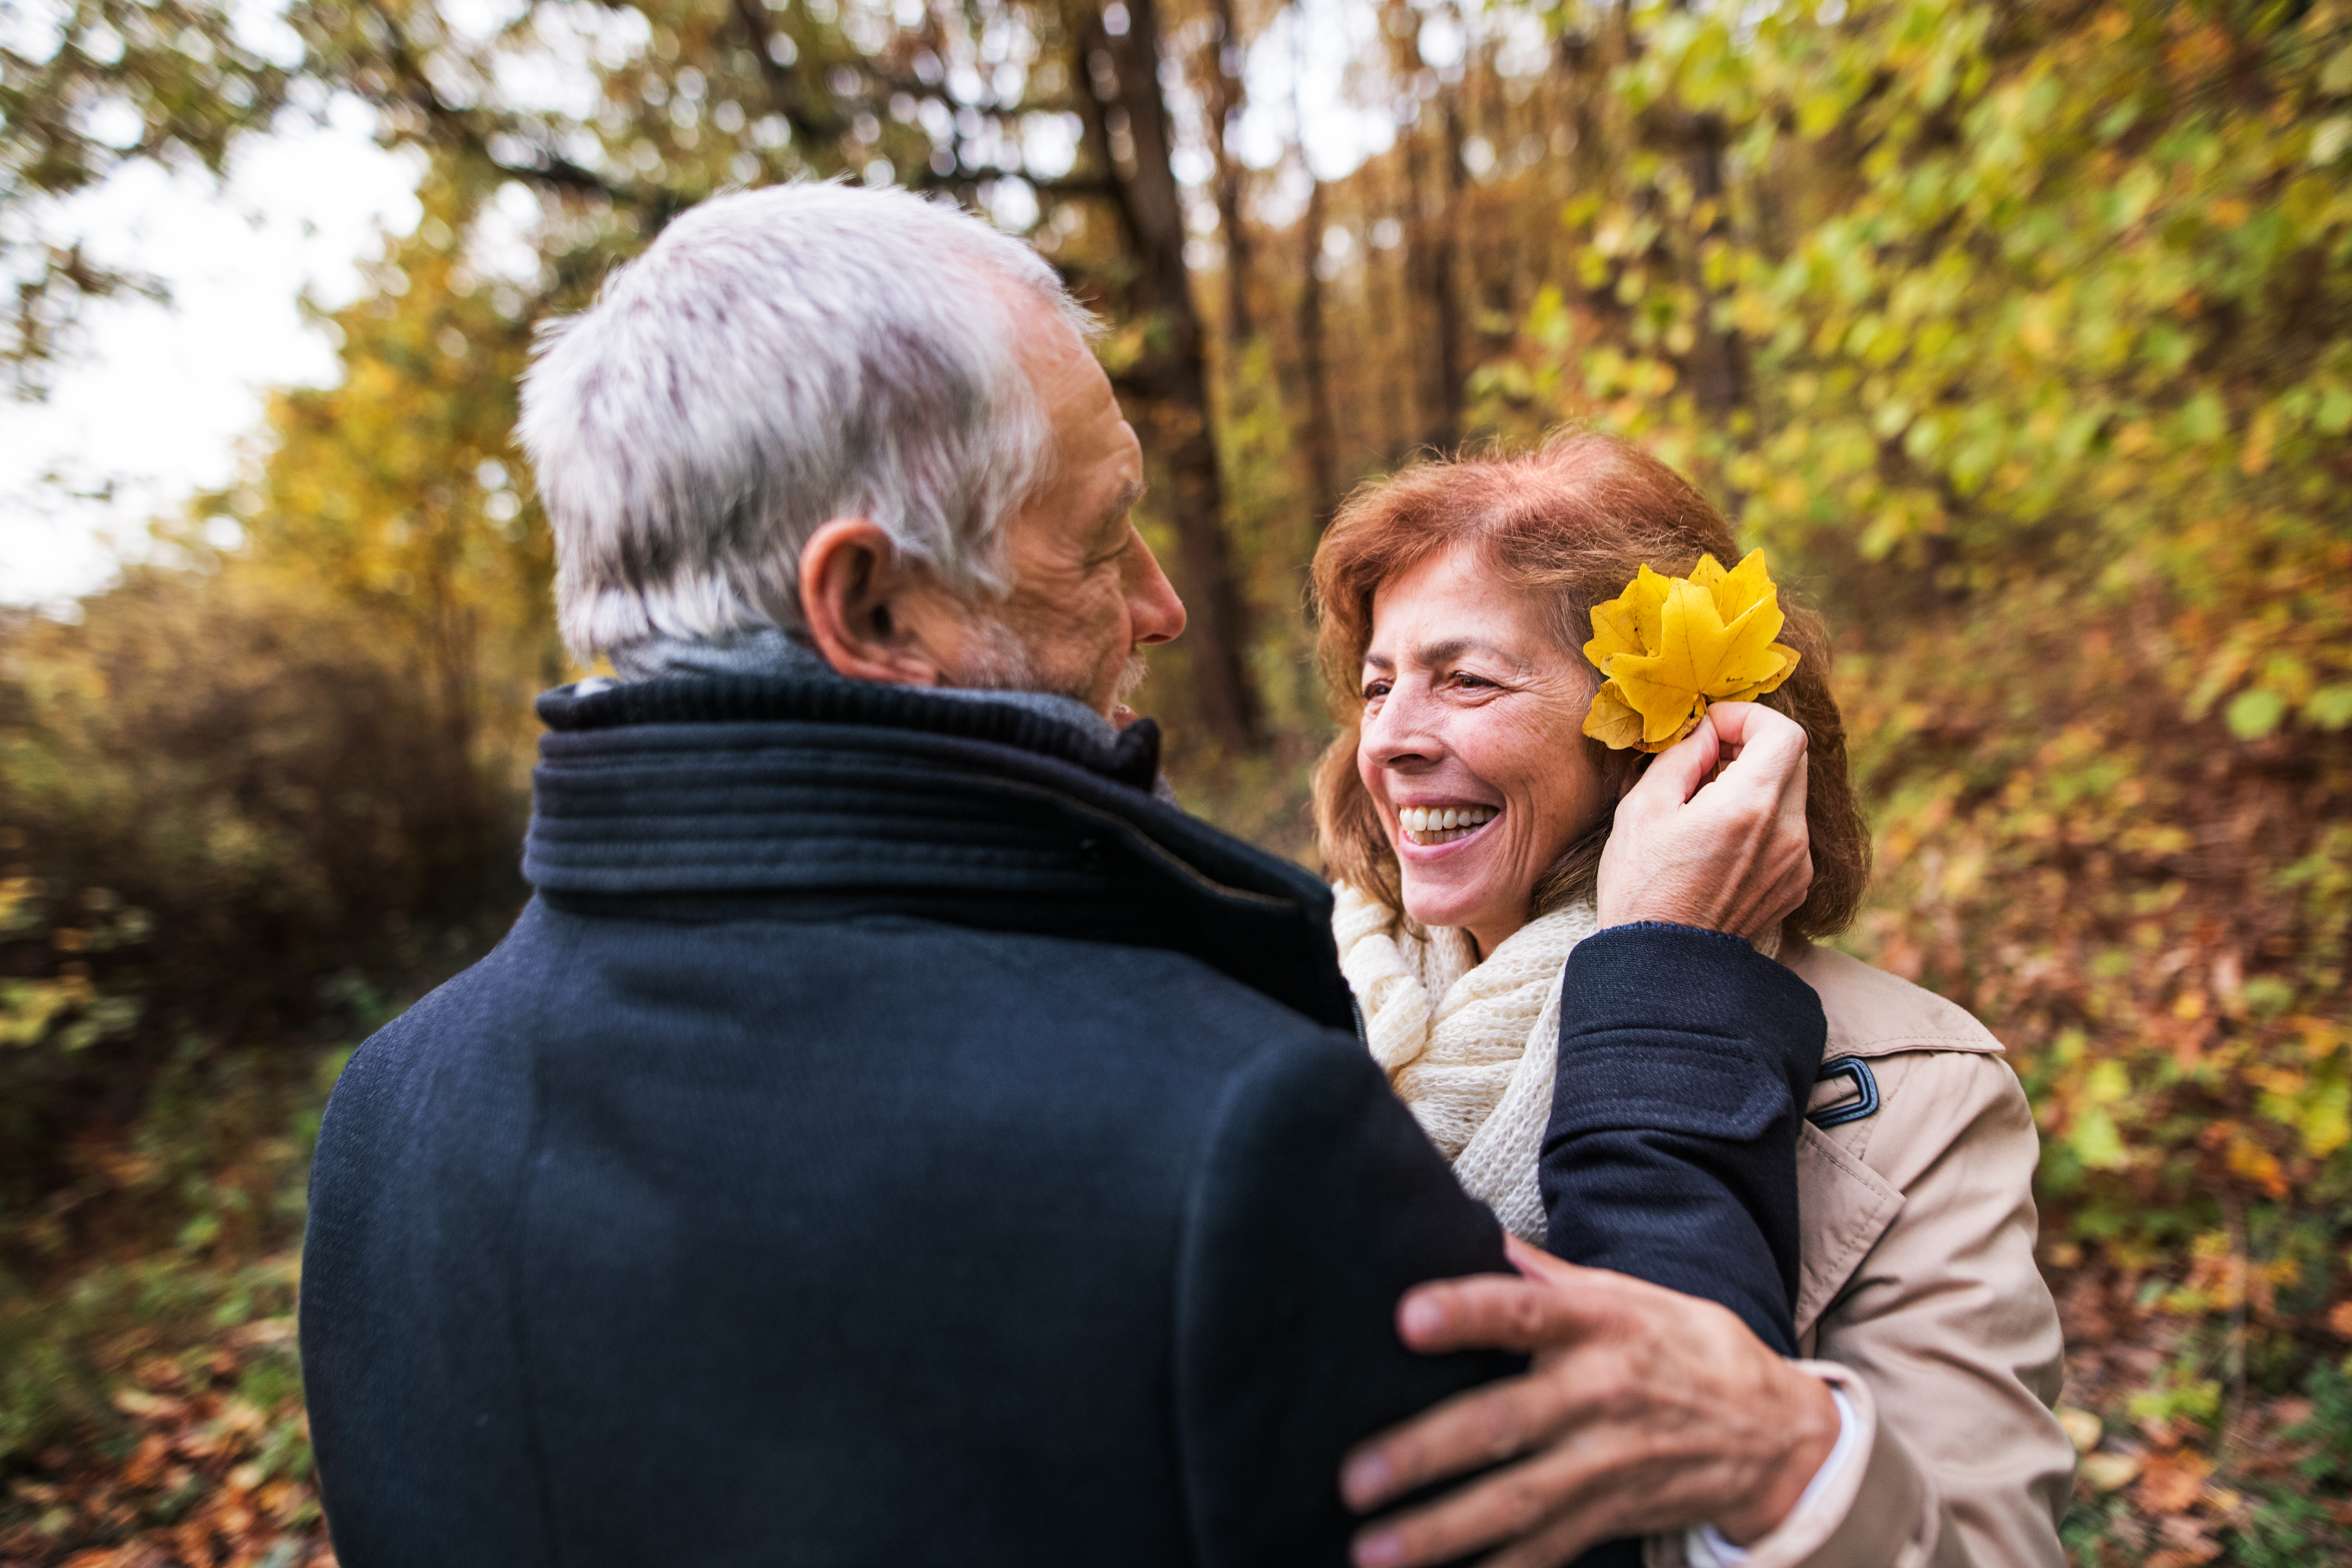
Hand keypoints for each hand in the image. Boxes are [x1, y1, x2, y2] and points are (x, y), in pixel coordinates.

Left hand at [1340, 1237, 1839, 1567]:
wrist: (1776, 1433)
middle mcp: (1600, 1394)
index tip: (1407, 1317)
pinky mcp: (1610, 1516)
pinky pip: (1544, 1553)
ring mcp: (1606, 1465)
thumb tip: (1470, 1230)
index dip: (1468, 1313)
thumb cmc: (1682, 1346)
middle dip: (1425, 1453)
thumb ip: (1544, 1276)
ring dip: (1441, 1531)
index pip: (1527, 1311)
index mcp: (1600, 1324)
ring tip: (1370, 1551)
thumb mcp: (1627, 1295)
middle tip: (1353, 1475)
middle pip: (1504, 1424)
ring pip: (1515, 1503)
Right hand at [1594, 701, 1810, 940]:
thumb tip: (1707, 731)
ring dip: (1755, 784)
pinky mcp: (1795, 884)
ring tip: (1705, 807)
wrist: (1661, 966)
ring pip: (1790, 794)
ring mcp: (1796, 862)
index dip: (1748, 716)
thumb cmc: (1641, 888)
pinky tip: (1719, 842)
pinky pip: (1788, 830)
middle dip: (1751, 746)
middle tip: (1707, 760)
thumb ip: (1682, 756)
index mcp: (1749, 807)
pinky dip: (1761, 820)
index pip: (1784, 732)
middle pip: (1793, 758)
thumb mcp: (1642, 808)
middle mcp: (1786, 833)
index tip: (1712, 728)